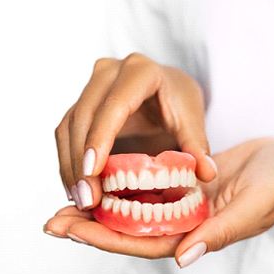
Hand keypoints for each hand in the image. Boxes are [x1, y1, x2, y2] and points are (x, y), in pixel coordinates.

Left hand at [43, 138, 273, 265]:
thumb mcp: (252, 207)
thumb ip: (220, 233)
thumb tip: (184, 258)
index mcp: (198, 235)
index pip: (143, 243)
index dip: (105, 239)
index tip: (70, 230)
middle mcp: (184, 223)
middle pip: (130, 231)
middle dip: (91, 227)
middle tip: (51, 220)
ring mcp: (183, 204)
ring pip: (134, 210)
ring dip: (101, 207)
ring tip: (64, 199)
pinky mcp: (184, 184)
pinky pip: (147, 188)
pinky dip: (122, 185)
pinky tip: (100, 175)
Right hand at [54, 53, 216, 209]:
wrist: (166, 89)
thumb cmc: (179, 101)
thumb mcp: (192, 120)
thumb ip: (198, 145)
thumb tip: (207, 173)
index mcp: (140, 71)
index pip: (114, 105)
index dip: (100, 137)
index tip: (93, 171)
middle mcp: (109, 72)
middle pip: (84, 117)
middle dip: (81, 161)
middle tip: (88, 200)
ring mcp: (90, 87)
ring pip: (69, 127)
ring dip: (70, 167)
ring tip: (81, 201)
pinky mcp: (79, 104)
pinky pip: (65, 135)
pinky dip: (68, 164)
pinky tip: (76, 190)